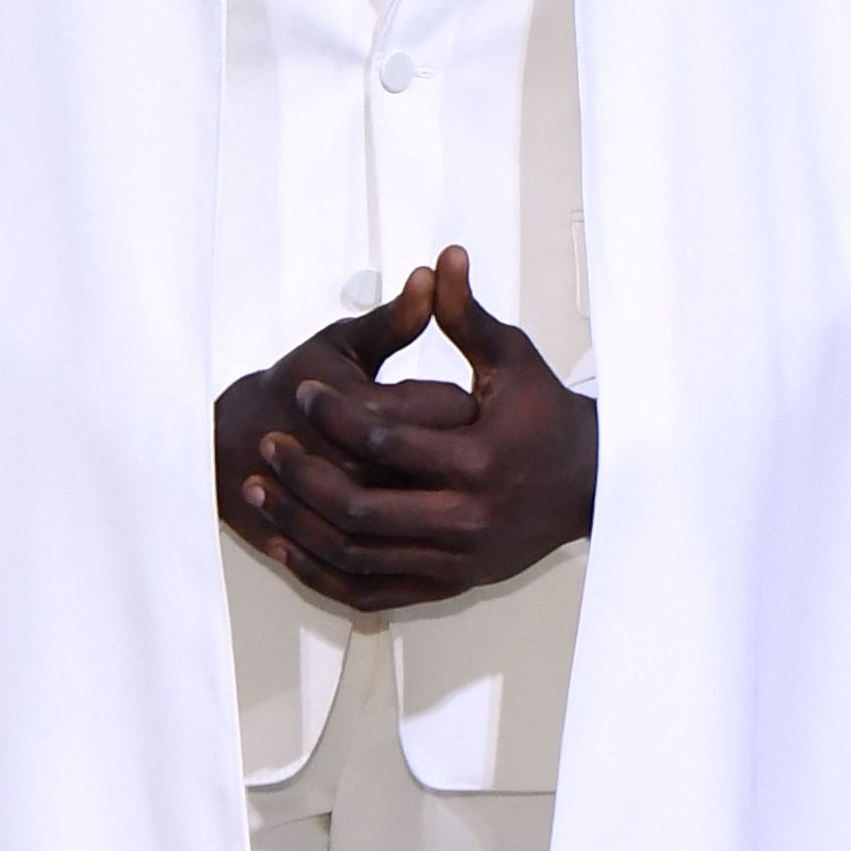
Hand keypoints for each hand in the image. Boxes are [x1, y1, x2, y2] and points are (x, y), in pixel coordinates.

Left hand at [220, 246, 597, 616]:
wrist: (587, 485)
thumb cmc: (545, 417)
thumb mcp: (511, 359)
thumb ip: (466, 315)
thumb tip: (442, 259)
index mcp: (482, 460)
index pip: (385, 440)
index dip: (333, 414)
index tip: (301, 392)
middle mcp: (468, 518)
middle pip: (362, 507)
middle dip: (303, 475)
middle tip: (268, 445)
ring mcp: (456, 559)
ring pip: (357, 555)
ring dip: (300, 524)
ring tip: (263, 489)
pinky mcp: (448, 585)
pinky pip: (370, 592)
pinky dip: (324, 572)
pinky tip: (289, 544)